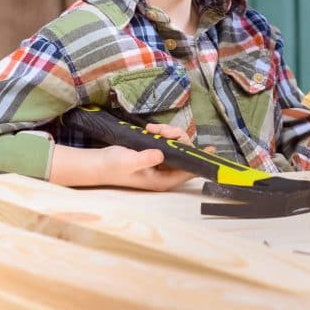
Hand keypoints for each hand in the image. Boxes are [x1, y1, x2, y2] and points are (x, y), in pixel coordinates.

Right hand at [97, 122, 215, 191]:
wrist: (98, 163)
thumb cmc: (113, 166)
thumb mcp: (128, 162)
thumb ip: (144, 159)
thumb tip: (161, 154)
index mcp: (162, 180)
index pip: (187, 171)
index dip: (200, 161)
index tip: (211, 150)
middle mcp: (165, 172)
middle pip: (184, 152)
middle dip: (176, 137)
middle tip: (160, 130)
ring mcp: (161, 163)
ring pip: (177, 144)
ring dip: (167, 133)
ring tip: (151, 129)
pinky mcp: (156, 153)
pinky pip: (168, 141)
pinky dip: (162, 133)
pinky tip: (150, 129)